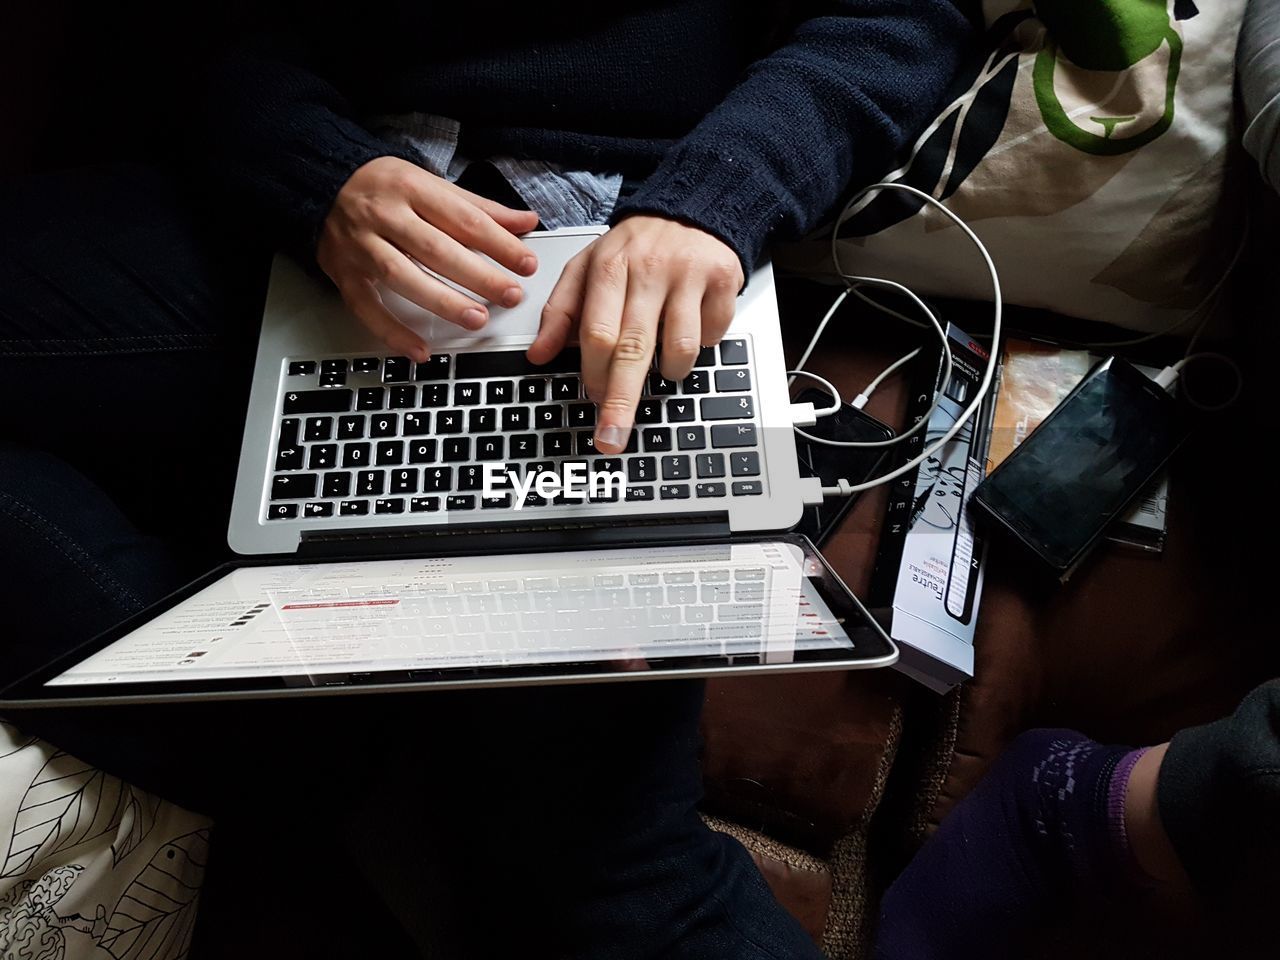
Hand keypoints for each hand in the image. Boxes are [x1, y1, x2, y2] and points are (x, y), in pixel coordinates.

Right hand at [317, 156, 540, 360]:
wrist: (319, 183)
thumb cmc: (382, 186)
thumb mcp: (430, 183)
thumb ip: (478, 207)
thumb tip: (524, 221)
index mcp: (411, 187)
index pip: (464, 220)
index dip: (499, 244)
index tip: (526, 264)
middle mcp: (385, 216)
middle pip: (437, 250)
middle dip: (479, 276)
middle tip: (510, 295)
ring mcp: (362, 246)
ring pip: (404, 277)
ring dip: (443, 302)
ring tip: (477, 319)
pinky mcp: (344, 274)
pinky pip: (368, 308)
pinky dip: (394, 332)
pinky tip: (421, 350)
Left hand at [529, 215, 742, 453]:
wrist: (690, 209)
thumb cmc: (633, 248)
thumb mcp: (586, 269)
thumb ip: (560, 312)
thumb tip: (538, 355)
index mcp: (610, 268)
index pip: (597, 333)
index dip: (594, 375)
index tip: (593, 403)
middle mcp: (649, 270)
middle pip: (634, 348)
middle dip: (622, 401)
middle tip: (612, 438)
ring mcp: (688, 276)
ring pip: (680, 349)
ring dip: (670, 370)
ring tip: (662, 361)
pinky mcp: (722, 281)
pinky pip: (713, 336)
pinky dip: (702, 346)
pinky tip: (690, 327)